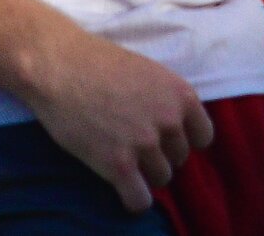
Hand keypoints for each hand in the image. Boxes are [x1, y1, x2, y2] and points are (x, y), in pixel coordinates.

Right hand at [27, 24, 213, 213]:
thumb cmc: (99, 62)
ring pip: (161, 178)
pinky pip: (139, 200)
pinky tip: (121, 186)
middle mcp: (169, 120)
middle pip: (178, 158)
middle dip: (159, 153)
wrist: (60, 66)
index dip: (183, 138)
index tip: (165, 137)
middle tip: (133, 141)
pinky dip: (133, 198)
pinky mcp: (118, 165)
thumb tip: (175, 127)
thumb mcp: (148, 72)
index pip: (203, 136)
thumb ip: (166, 99)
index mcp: (180, 94)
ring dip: (144, 173)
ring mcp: (144, 143)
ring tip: (122, 155)